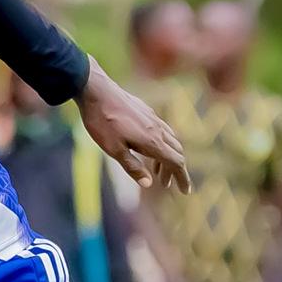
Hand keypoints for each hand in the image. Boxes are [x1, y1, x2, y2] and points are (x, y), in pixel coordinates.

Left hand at [79, 66, 186, 192]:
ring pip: (169, 139)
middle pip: (176, 152)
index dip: (182, 178)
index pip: (176, 162)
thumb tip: (148, 184)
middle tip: (165, 183)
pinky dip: (161, 143)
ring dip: (167, 156)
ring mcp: (152, 117)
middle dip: (174, 170)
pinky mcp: (145, 110)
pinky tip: (147, 146)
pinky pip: (161, 129)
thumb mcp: (114, 150)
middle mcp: (157, 129)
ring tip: (155, 169)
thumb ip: (132, 167)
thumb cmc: (102, 122)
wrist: (95, 90)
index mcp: (153, 142)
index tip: (186, 191)